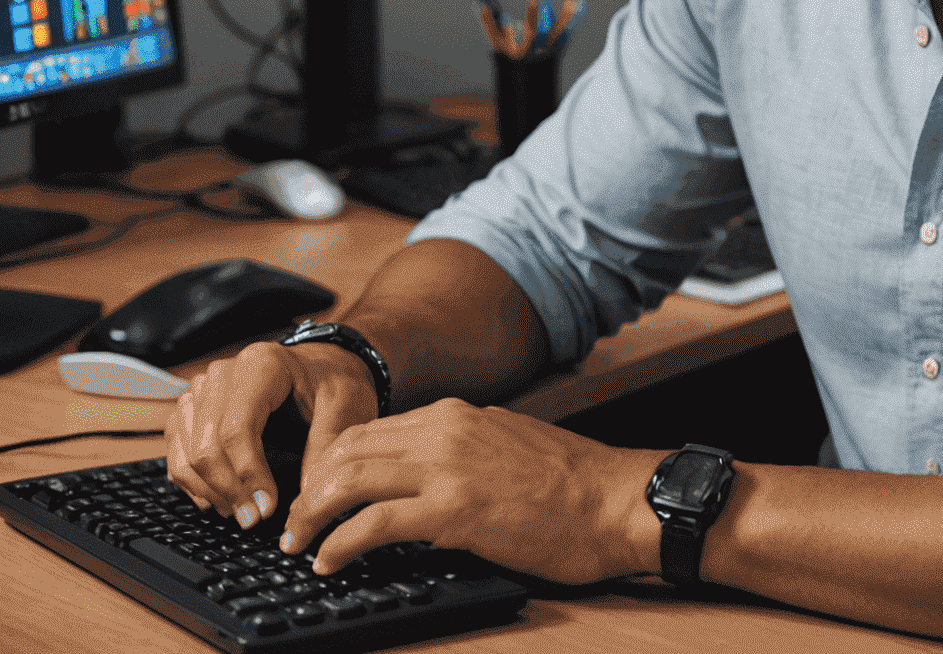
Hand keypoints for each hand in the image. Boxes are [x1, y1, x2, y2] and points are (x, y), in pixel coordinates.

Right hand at [165, 340, 377, 529]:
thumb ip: (326, 447)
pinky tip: (222, 500)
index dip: (248, 474)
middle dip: (228, 490)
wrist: (321, 366)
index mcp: (261, 364)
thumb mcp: (345, 405)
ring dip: (210, 492)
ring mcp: (202, 391)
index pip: (238, 427)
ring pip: (186, 453)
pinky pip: (178, 454)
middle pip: (207, 444)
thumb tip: (305, 499)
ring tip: (241, 512)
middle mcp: (223, 374)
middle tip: (253, 518)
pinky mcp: (192, 411)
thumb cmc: (333, 382)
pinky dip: (195, 484)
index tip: (266, 507)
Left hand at [277, 397, 663, 583]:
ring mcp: (448, 467)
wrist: (613, 499)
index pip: (370, 430)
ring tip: (299, 544)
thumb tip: (424, 483)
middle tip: (293, 525)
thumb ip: (463, 454)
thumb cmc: (572, 486)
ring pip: (351, 478)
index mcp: (457, 416)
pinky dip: (341, 543)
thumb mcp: (508, 449)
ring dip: (313, 515)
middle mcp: (445, 430)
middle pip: (348, 449)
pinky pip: (375, 522)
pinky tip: (329, 562)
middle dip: (310, 489)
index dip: (331, 465)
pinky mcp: (454, 509)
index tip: (314, 496)